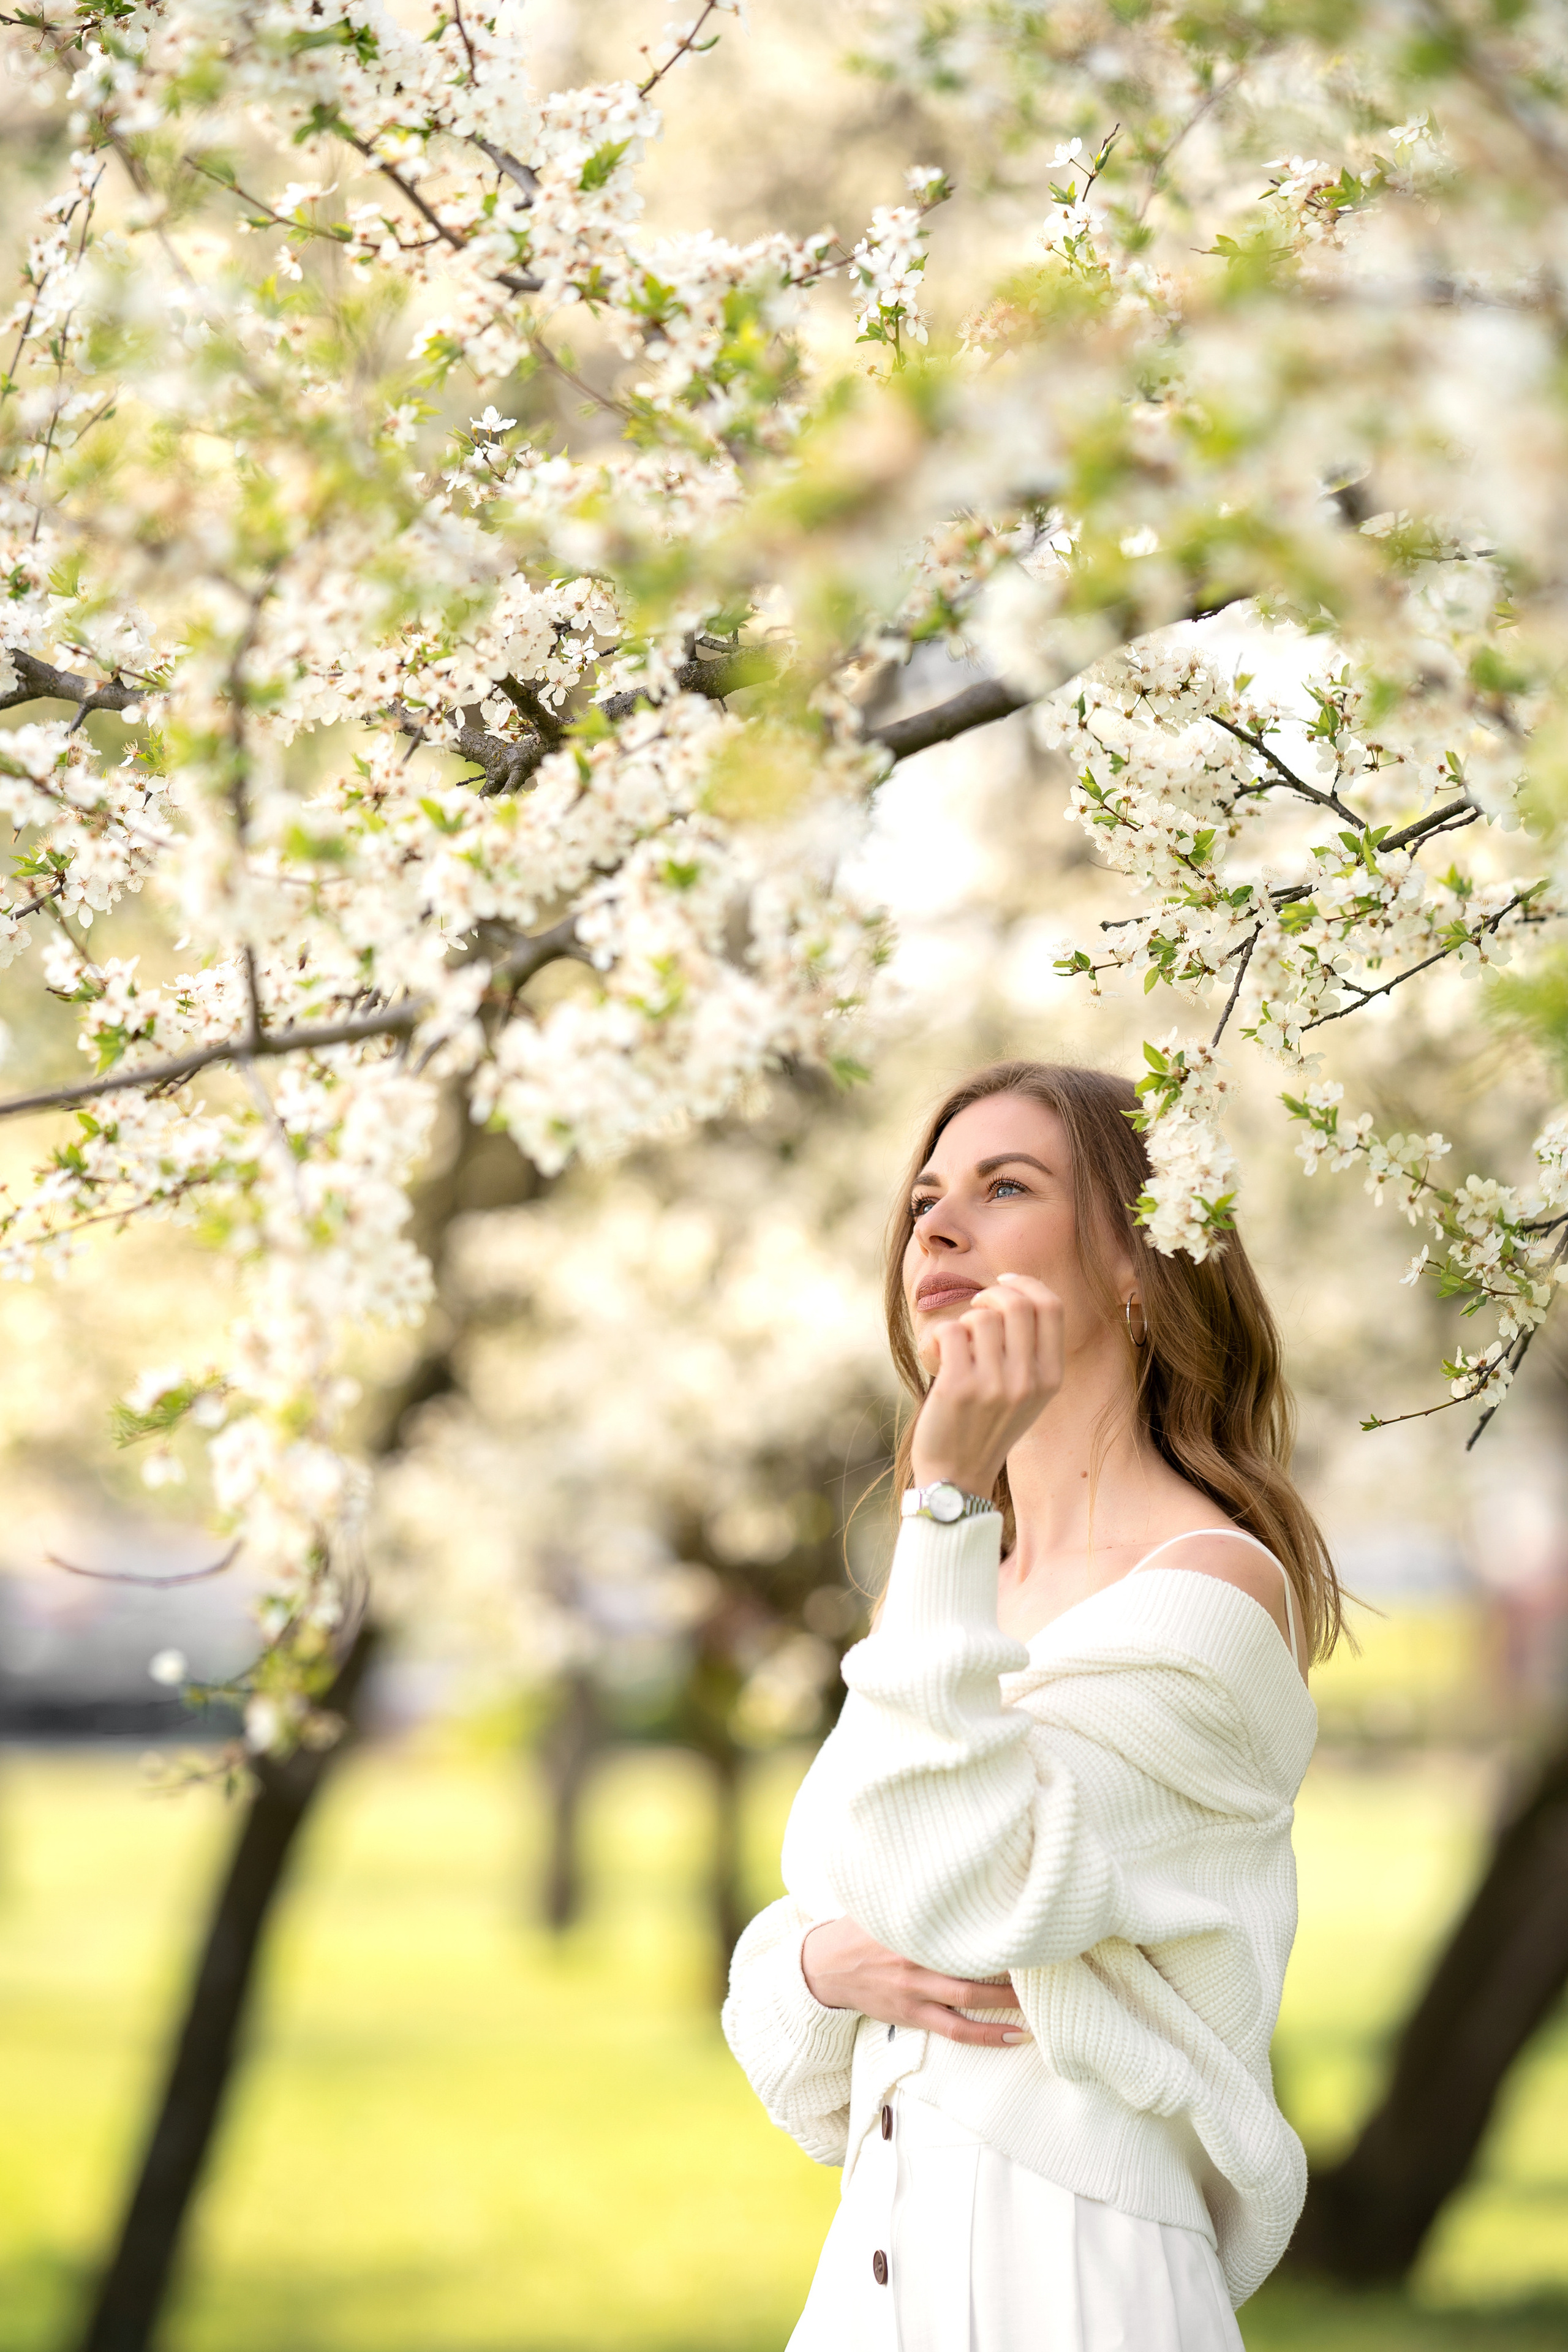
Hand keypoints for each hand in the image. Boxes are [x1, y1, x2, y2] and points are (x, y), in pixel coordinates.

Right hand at [800, 1916, 1027, 2046]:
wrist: (828, 1967)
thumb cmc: (862, 1929)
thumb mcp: (883, 1904)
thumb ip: (916, 1895)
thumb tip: (953, 1867)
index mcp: (911, 1926)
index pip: (958, 1922)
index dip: (992, 1925)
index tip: (1025, 1921)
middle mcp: (915, 1958)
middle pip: (971, 1961)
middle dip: (1010, 1966)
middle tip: (1047, 1963)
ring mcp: (915, 1989)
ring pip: (969, 1999)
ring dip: (1007, 2003)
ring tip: (1041, 2004)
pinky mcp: (913, 2014)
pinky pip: (956, 2029)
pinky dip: (987, 2034)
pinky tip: (1015, 2036)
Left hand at [910, 1271, 1062, 1496]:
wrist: (957, 1476)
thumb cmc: (986, 1425)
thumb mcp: (1026, 1394)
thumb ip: (1029, 1350)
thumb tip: (1016, 1290)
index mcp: (1050, 1378)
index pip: (1051, 1307)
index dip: (1025, 1284)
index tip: (1003, 1284)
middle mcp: (1028, 1381)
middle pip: (1017, 1303)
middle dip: (990, 1294)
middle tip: (974, 1309)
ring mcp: (994, 1385)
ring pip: (980, 1316)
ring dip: (962, 1323)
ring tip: (956, 1347)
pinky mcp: (959, 1387)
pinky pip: (950, 1331)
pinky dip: (937, 1338)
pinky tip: (936, 1357)